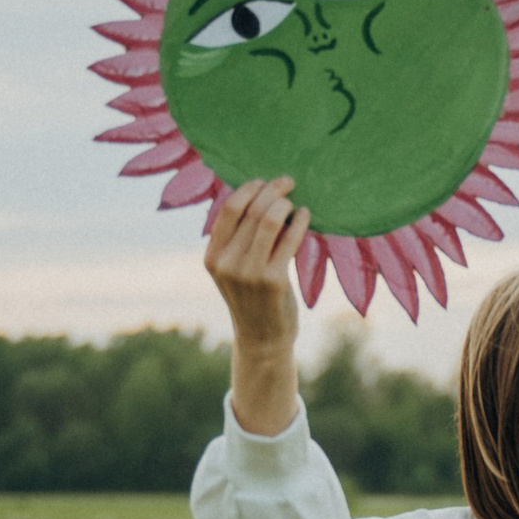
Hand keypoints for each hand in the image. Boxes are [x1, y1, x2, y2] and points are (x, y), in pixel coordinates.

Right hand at [206, 177, 305, 434]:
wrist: (262, 337)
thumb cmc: (252, 296)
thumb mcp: (232, 269)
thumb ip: (237, 239)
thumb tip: (259, 195)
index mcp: (212, 256)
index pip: (228, 209)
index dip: (248, 188)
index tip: (263, 181)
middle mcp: (227, 263)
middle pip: (251, 210)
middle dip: (272, 190)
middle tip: (288, 181)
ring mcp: (249, 272)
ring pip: (269, 220)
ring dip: (285, 203)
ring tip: (295, 201)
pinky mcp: (274, 280)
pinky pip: (289, 239)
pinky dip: (300, 222)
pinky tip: (306, 215)